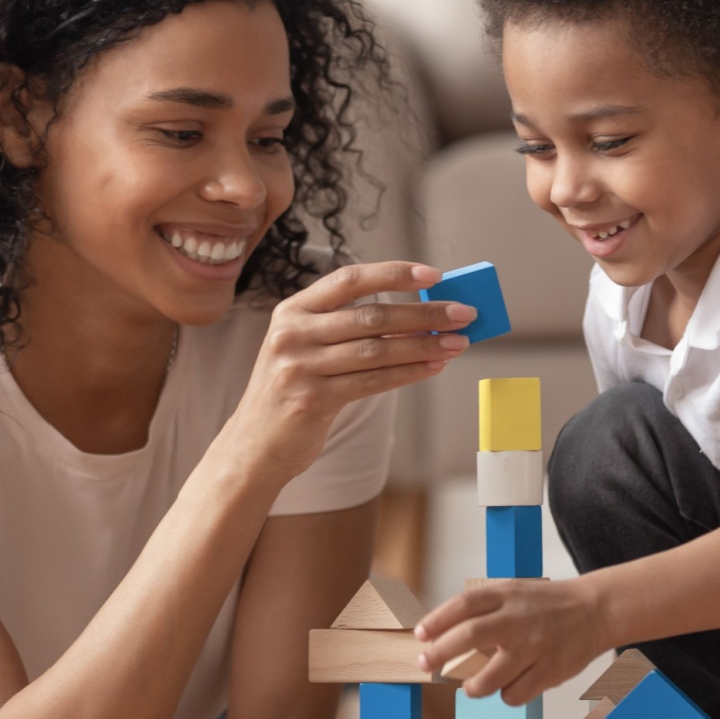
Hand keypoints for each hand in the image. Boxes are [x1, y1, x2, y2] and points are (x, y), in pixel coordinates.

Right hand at [230, 262, 475, 480]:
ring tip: (457, 343)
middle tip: (463, 314)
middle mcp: (293, 333)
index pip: (350, 280)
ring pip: (377, 350)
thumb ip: (348, 328)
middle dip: (424, 313)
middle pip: (371, 316)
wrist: (255, 444)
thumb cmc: (294, 390)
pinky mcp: (312, 400)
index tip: (435, 274)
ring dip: (424, 345)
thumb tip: (419, 314)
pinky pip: (373, 382)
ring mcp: (300, 367)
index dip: (394, 273)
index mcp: (292, 310)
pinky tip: (433, 367)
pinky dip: (409, 373)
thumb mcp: (307, 347)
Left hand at [413, 578, 614, 705]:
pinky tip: (508, 687)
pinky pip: (514, 695)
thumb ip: (484, 609)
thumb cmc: (545, 605)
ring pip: (489, 678)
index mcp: (507, 595)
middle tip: (425, 664)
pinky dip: (505, 695)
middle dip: (439, 654)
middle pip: (469, 637)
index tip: (420, 635)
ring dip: (472, 687)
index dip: (437, 621)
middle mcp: (518, 619)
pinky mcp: (549, 671)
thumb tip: (441, 636)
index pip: (463, 605)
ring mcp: (534, 647)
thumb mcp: (514, 593)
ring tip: (470, 687)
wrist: (595, 610)